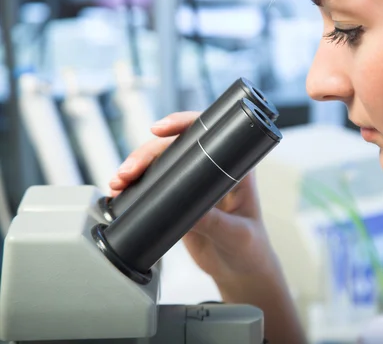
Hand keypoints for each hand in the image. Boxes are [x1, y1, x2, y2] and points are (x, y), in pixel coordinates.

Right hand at [109, 112, 278, 281]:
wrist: (239, 272)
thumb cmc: (250, 248)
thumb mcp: (236, 234)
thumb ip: (216, 223)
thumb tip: (185, 210)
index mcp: (236, 166)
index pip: (211, 133)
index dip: (184, 123)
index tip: (161, 129)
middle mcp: (214, 169)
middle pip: (176, 146)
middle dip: (148, 152)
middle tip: (130, 170)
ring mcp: (194, 184)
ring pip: (161, 164)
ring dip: (136, 168)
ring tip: (119, 182)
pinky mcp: (178, 201)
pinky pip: (153, 186)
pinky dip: (135, 187)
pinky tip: (120, 192)